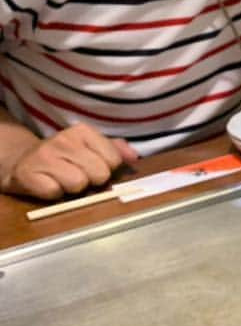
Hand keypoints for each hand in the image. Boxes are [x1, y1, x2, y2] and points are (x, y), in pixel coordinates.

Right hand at [1, 124, 138, 199]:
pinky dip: (54, 194)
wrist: (22, 160)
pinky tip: (49, 184)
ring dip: (72, 188)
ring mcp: (45, 156)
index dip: (107, 169)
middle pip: (99, 174)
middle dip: (92, 180)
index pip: (114, 160)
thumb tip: (133, 157)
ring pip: (78, 184)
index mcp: (83, 131)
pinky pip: (55, 193)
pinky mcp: (28, 174)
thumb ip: (115, 149)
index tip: (93, 166)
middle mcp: (65, 140)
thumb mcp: (90, 146)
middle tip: (78, 175)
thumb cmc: (64, 156)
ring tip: (63, 180)